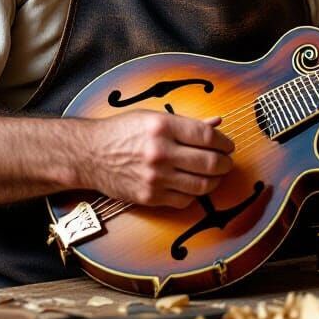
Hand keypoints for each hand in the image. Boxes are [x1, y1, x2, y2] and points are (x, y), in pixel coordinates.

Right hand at [76, 110, 234, 208]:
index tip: (228, 146)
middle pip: (210, 162)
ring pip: (202, 185)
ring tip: (215, 175)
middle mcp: (161, 152)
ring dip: (215, 181)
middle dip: (225, 163)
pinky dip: (195, 194)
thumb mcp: (154, 117)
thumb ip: (187, 123)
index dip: (224, 143)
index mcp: (163, 127)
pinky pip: (185, 200)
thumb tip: (218, 123)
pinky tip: (193, 185)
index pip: (207, 137)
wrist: (90, 154)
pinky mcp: (150, 197)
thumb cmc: (123, 131)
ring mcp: (156, 177)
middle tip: (226, 162)